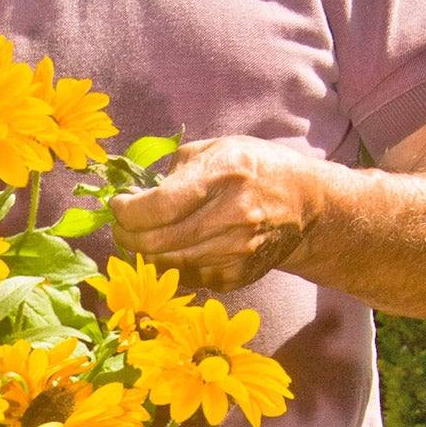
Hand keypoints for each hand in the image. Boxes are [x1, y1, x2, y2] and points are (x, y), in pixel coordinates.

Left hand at [109, 136, 328, 293]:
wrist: (308, 204)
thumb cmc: (255, 168)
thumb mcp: (218, 148)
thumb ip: (174, 170)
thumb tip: (135, 195)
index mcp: (222, 174)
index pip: (156, 207)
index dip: (125, 211)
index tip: (117, 204)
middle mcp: (231, 216)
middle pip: (155, 242)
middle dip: (126, 235)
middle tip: (122, 224)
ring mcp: (236, 250)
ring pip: (167, 264)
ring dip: (145, 252)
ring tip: (143, 235)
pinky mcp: (238, 275)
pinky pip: (187, 278)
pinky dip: (171, 266)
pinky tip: (173, 248)